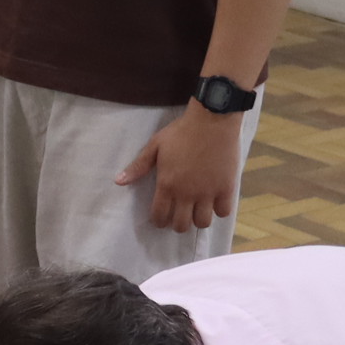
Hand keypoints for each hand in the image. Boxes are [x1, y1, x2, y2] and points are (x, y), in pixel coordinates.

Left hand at [116, 103, 242, 233]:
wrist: (212, 119)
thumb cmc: (181, 131)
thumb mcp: (155, 146)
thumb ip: (138, 166)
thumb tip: (119, 181)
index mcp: (167, 184)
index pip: (160, 216)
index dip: (159, 221)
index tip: (161, 217)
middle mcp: (187, 193)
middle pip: (181, 225)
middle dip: (177, 224)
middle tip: (179, 215)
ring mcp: (208, 192)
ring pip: (202, 223)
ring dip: (198, 219)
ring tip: (197, 209)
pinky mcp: (226, 188)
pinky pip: (223, 212)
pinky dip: (219, 210)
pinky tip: (215, 201)